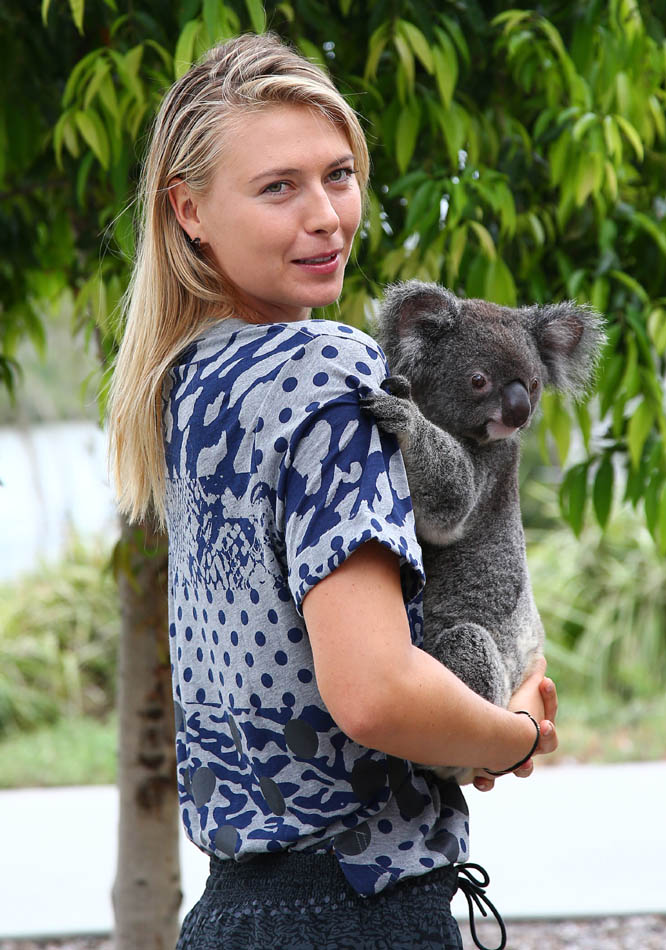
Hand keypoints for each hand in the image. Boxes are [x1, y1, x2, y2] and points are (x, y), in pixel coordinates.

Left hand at [473, 662, 557, 791]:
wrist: (475, 735)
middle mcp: (526, 747)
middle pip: (544, 745)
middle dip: (547, 734)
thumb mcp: (519, 695)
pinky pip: (489, 782)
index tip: (544, 682)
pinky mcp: (487, 771)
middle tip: (544, 724)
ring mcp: (509, 761)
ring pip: (522, 769)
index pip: (550, 712)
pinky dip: (486, 782)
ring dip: (524, 766)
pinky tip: (480, 779)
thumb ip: (530, 677)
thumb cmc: (505, 714)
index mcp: (535, 728)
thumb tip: (540, 657)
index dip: (549, 698)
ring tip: (523, 763)